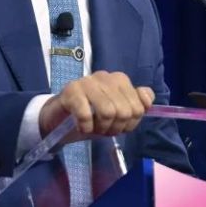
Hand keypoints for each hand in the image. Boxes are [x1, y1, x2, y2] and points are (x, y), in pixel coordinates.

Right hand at [38, 71, 154, 139]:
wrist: (58, 119)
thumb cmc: (90, 116)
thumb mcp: (117, 114)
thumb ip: (136, 106)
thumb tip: (148, 99)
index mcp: (119, 80)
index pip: (140, 106)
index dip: (131, 123)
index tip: (119, 126)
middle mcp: (105, 76)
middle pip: (125, 111)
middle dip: (116, 128)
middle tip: (104, 130)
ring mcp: (87, 81)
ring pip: (108, 112)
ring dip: (101, 128)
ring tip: (93, 128)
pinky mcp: (71, 90)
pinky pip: (86, 115)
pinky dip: (85, 127)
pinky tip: (81, 127)